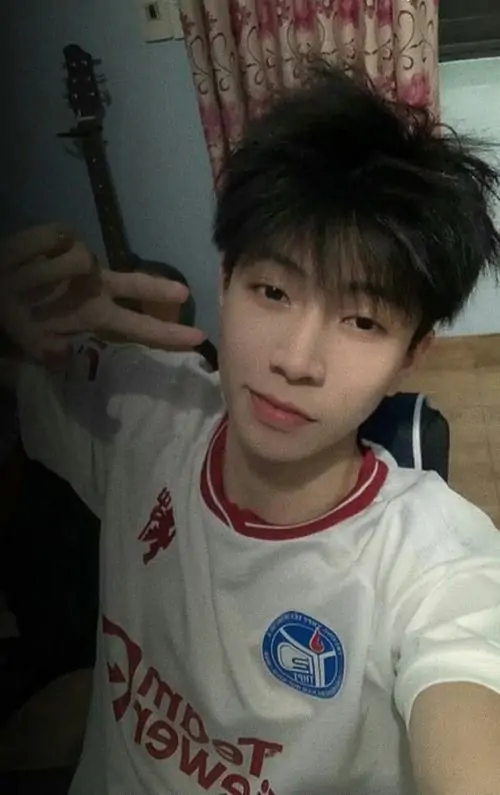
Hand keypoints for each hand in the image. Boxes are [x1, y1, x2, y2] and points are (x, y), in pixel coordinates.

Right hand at [0, 223, 206, 365]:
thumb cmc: (14, 315)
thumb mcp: (31, 341)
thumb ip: (46, 352)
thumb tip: (62, 357)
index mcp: (95, 315)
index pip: (137, 327)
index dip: (165, 334)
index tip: (197, 339)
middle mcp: (95, 286)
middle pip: (132, 285)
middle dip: (156, 290)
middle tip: (183, 295)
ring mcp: (80, 261)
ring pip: (78, 261)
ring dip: (45, 274)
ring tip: (23, 284)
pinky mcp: (59, 235)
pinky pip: (55, 239)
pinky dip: (34, 249)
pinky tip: (21, 259)